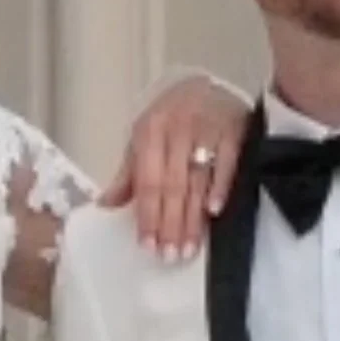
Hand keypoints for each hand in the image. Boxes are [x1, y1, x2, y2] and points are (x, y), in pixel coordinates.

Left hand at [102, 73, 250, 261]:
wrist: (206, 85)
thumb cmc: (170, 118)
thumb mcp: (143, 138)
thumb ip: (128, 173)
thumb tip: (105, 204)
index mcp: (150, 131)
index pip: (147, 182)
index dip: (147, 216)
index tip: (148, 245)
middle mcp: (177, 130)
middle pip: (172, 186)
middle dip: (170, 224)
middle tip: (170, 255)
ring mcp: (206, 129)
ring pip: (197, 181)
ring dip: (193, 218)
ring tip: (189, 248)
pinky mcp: (233, 130)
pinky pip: (227, 164)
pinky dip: (221, 188)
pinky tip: (214, 213)